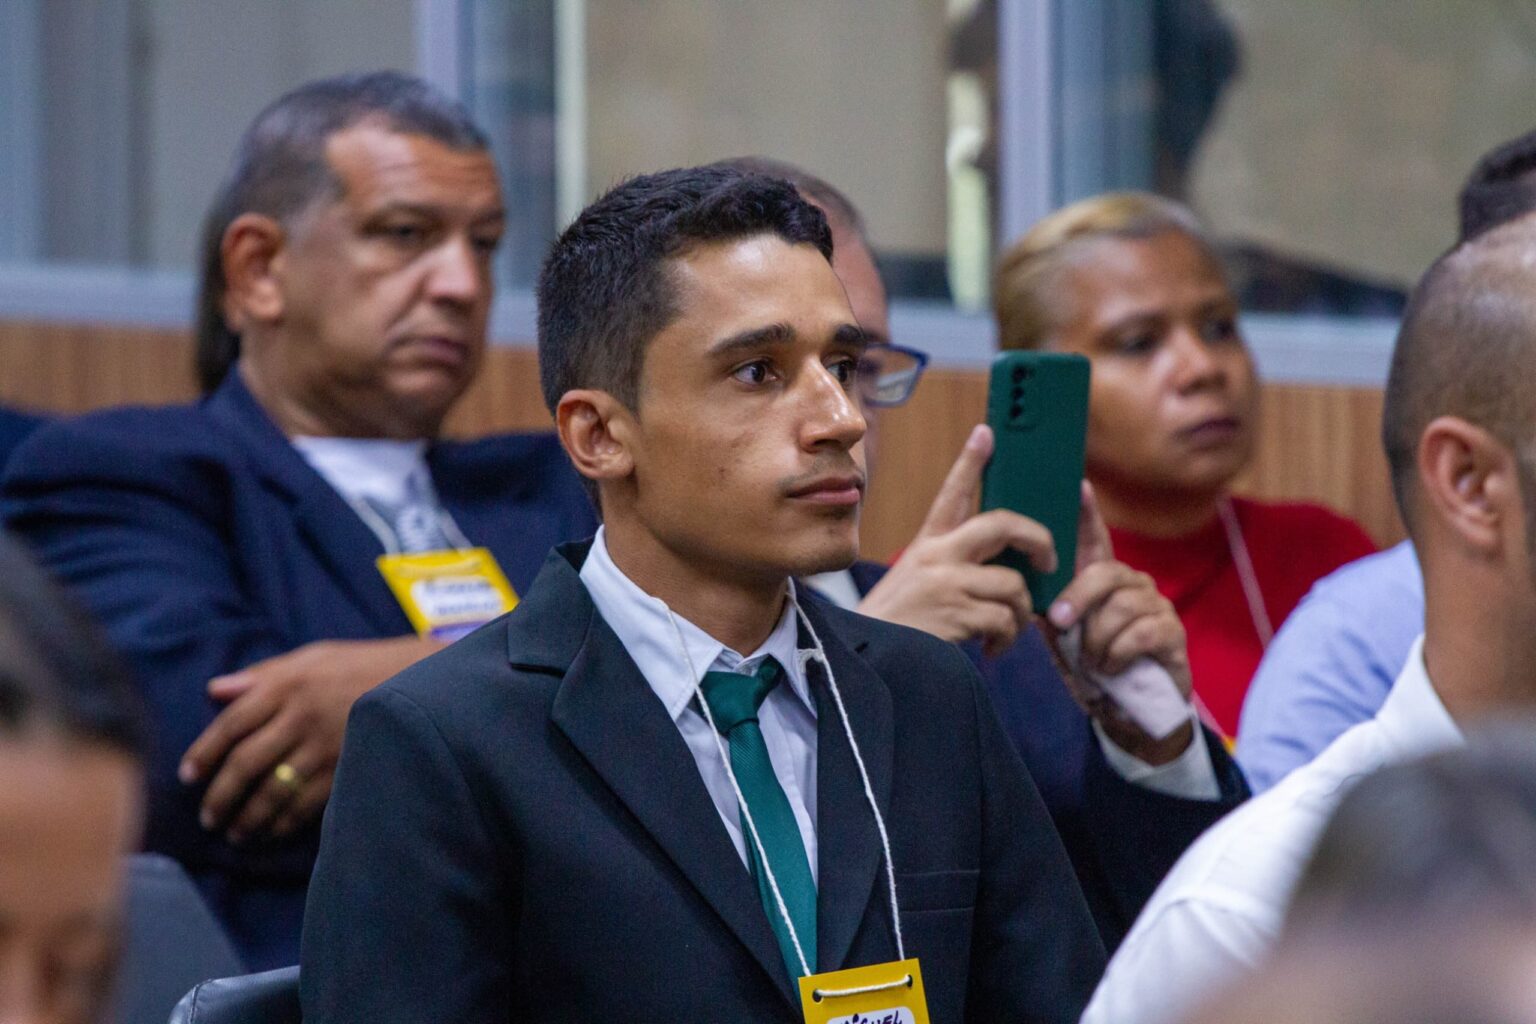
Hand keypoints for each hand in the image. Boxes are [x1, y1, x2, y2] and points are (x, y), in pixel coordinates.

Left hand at [179, 636, 442, 843]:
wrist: (422, 678)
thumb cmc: (363, 664)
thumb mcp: (314, 655)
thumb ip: (264, 673)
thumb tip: (214, 690)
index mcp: (288, 684)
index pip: (232, 722)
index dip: (204, 751)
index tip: (188, 776)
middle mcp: (302, 715)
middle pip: (246, 762)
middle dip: (221, 794)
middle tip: (207, 817)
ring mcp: (326, 745)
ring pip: (273, 790)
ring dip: (248, 816)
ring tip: (234, 833)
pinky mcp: (348, 768)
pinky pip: (307, 803)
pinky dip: (284, 823)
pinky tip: (271, 832)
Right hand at [857, 425, 1056, 656]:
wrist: (870, 657)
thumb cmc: (900, 622)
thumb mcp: (916, 579)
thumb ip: (951, 564)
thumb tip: (1005, 565)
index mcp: (927, 543)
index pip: (952, 493)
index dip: (971, 461)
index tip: (987, 433)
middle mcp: (936, 554)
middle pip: (1002, 525)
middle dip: (1039, 540)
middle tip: (1048, 562)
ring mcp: (946, 582)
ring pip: (1013, 584)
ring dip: (1022, 613)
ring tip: (1009, 629)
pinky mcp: (954, 613)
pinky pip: (1006, 619)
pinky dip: (1008, 639)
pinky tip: (993, 649)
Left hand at [1045, 483, 1194, 764]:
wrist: (1126, 710)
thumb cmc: (1091, 665)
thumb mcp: (1064, 635)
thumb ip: (1052, 606)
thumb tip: (1020, 584)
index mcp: (1103, 580)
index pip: (1095, 539)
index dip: (1087, 514)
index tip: (1077, 484)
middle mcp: (1132, 584)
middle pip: (1105, 573)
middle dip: (1078, 599)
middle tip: (1061, 624)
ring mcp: (1155, 606)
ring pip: (1120, 607)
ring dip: (1097, 641)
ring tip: (1092, 661)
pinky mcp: (1172, 633)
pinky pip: (1141, 634)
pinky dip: (1117, 655)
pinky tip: (1111, 669)